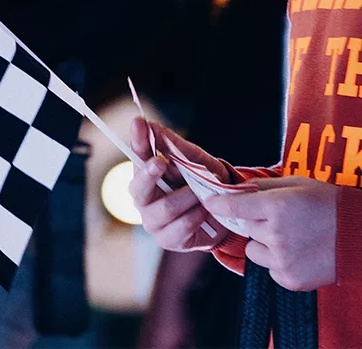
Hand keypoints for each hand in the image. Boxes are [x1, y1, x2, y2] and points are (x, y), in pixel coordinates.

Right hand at [128, 116, 228, 251]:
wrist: (225, 212)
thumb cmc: (204, 182)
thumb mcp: (196, 160)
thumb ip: (176, 147)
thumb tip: (154, 126)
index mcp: (148, 175)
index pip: (138, 155)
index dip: (137, 140)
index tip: (139, 123)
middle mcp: (144, 199)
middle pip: (138, 187)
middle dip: (149, 173)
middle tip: (161, 162)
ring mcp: (153, 221)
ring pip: (165, 207)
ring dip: (187, 197)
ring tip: (201, 192)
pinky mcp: (167, 239)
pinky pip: (181, 225)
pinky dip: (197, 214)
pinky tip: (206, 209)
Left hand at [202, 177, 337, 290]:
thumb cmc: (331, 204)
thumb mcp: (300, 184)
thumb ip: (267, 186)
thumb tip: (240, 188)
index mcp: (277, 206)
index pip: (235, 206)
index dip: (219, 204)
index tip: (210, 202)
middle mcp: (275, 234)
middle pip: (247, 228)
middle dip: (258, 222)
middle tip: (285, 218)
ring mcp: (281, 260)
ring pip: (255, 251)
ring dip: (266, 244)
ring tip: (295, 237)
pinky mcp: (287, 279)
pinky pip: (269, 269)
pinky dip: (280, 262)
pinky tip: (302, 252)